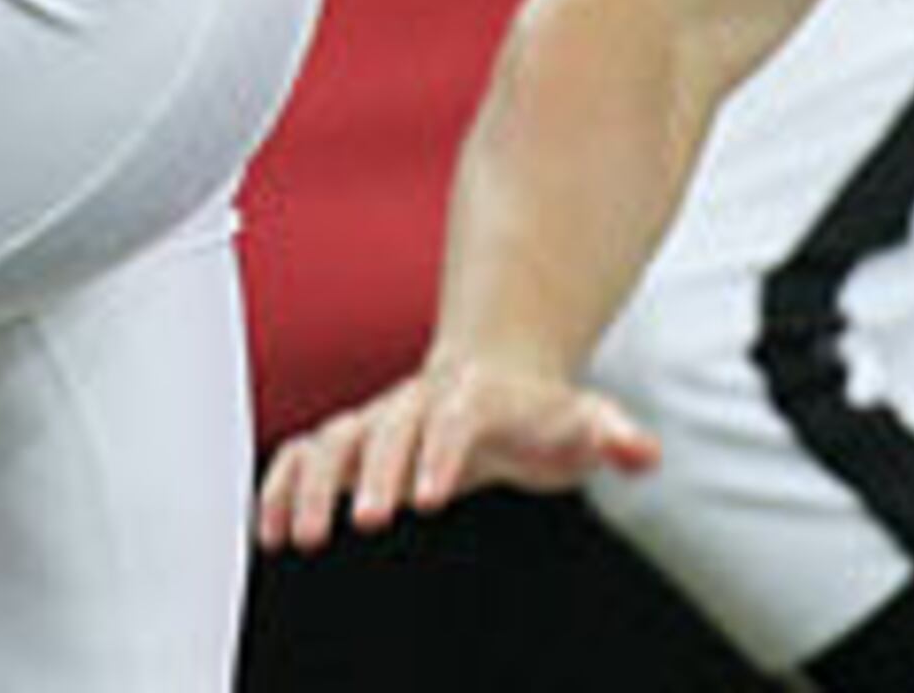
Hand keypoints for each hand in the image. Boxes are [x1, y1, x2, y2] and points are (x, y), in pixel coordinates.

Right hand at [251, 358, 657, 554]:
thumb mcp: (583, 421)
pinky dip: (282, 485)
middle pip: (384, 428)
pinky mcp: (351, 443)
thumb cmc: (538, 415)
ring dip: (312, 484)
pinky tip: (270, 531)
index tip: (426, 497)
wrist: (497, 376)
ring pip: (332, 439)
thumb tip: (643, 451)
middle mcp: (417, 403)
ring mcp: (380, 420)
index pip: (452, 421)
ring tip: (299, 536)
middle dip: (371, 473)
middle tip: (365, 521)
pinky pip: (306, 455)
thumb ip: (611, 435)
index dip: (437, 454)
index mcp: (474, 398)